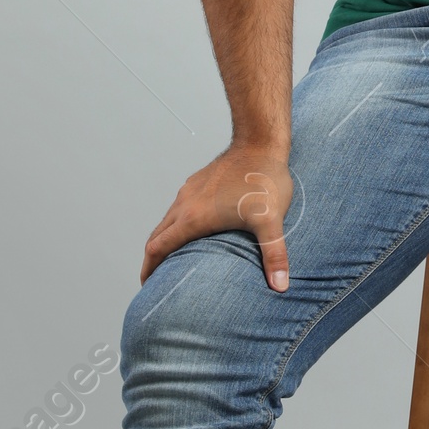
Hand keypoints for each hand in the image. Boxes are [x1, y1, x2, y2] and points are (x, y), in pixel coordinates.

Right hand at [141, 143, 293, 287]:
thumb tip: (281, 287)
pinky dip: (175, 224)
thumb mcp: (271, 221)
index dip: (149, 270)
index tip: (147, 286)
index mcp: (194, 218)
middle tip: (156, 281)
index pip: (158, 248)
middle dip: (152, 260)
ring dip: (164, 240)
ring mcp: (189, 191)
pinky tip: (192, 230)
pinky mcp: (197, 182)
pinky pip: (178, 207)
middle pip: (156, 236)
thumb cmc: (264, 180)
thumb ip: (274, 255)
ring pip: (166, 220)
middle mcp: (185, 204)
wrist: (260, 142)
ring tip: (172, 260)